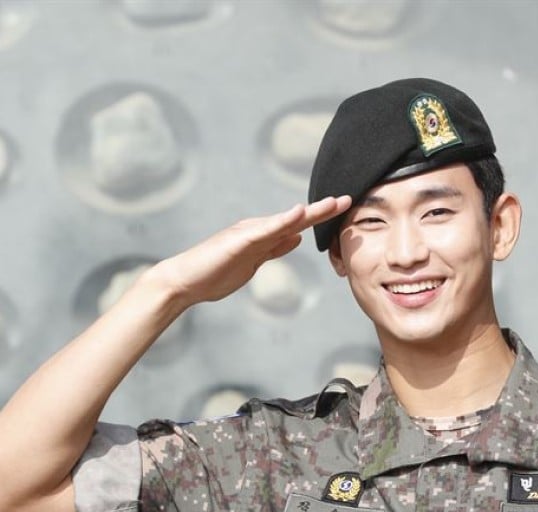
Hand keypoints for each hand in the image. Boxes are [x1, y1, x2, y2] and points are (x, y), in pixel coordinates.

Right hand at [153, 195, 350, 308]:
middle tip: (348, 199)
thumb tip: (297, 238)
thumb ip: (275, 249)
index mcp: (262, 237)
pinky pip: (265, 231)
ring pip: (285, 221)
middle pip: (296, 219)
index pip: (297, 226)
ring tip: (333, 203)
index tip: (342, 209)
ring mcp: (248, 234)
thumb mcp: (254, 262)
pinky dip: (283, 221)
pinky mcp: (239, 241)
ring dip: (310, 212)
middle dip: (323, 210)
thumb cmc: (215, 274)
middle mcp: (257, 230)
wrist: (185, 281)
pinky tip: (299, 214)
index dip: (320, 218)